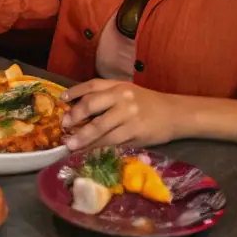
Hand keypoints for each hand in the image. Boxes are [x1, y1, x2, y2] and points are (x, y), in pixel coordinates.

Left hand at [61, 80, 180, 151]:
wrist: (175, 114)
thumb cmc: (147, 104)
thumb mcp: (127, 92)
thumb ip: (107, 97)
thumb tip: (78, 109)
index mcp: (118, 85)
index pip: (91, 86)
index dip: (74, 92)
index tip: (62, 100)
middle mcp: (122, 97)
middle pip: (92, 105)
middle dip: (75, 116)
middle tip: (64, 126)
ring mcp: (128, 115)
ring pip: (100, 127)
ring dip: (83, 137)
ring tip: (70, 145)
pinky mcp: (135, 133)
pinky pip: (112, 141)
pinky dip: (98, 147)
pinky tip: (89, 151)